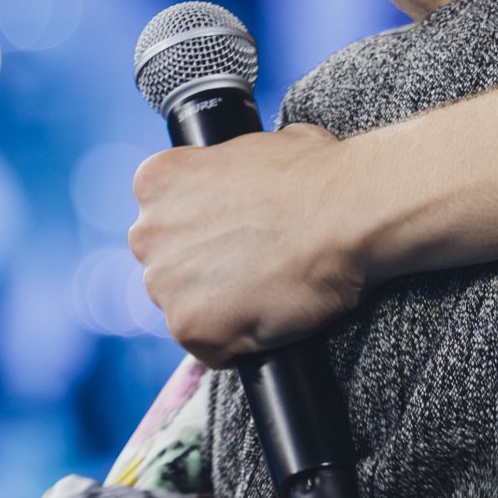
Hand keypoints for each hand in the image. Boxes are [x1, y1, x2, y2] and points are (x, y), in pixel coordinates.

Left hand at [129, 122, 360, 361]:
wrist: (350, 213)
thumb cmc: (318, 175)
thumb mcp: (253, 148)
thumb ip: (220, 174)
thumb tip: (235, 186)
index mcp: (156, 182)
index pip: (163, 221)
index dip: (201, 233)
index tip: (234, 237)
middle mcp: (148, 233)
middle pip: (167, 267)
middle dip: (203, 272)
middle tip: (254, 267)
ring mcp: (165, 283)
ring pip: (184, 309)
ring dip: (218, 308)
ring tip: (267, 292)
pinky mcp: (190, 327)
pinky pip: (208, 348)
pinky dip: (237, 343)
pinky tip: (269, 318)